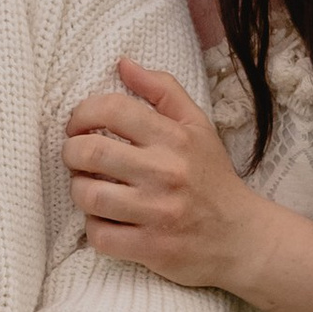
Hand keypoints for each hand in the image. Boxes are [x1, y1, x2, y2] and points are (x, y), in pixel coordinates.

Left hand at [64, 58, 263, 287]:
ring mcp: (157, 212)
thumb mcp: (197, 126)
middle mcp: (165, 172)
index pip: (111, 110)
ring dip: (79, 190)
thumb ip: (161, 90)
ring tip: (89, 187)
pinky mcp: (151, 248)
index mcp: (174, 137)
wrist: (241, 236)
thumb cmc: (212, 177)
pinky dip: (93, 228)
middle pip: (89, 152)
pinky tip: (104, 220)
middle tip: (77, 157)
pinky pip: (99, 235)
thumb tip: (122, 63)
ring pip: (88, 196)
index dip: (82, 113)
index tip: (79, 125)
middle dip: (71, 152)